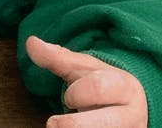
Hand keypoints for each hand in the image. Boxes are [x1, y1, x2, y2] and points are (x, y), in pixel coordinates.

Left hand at [26, 36, 147, 127]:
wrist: (130, 108)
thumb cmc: (103, 86)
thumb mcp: (84, 70)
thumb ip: (57, 58)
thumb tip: (31, 42)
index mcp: (124, 87)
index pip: (97, 87)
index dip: (75, 93)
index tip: (69, 98)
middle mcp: (131, 115)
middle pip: (102, 122)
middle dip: (71, 124)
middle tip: (53, 123)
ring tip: (59, 127)